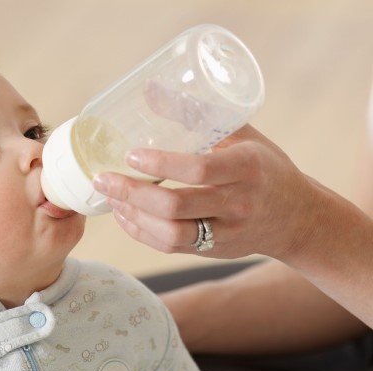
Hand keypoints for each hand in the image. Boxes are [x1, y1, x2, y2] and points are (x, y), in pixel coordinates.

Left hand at [92, 124, 319, 259]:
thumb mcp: (242, 134)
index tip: (130, 155)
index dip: (161, 164)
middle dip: (132, 193)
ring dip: (133, 216)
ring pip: (170, 234)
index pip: (199, 170)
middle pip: (176, 206)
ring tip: (110, 197)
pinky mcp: (214, 251)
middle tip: (103, 179)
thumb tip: (148, 89)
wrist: (297, 218)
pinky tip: (125, 215)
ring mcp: (226, 232)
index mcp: (246, 168)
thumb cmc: (265, 167)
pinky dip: (142, 233)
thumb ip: (197, 114)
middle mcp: (237, 204)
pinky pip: (171, 247)